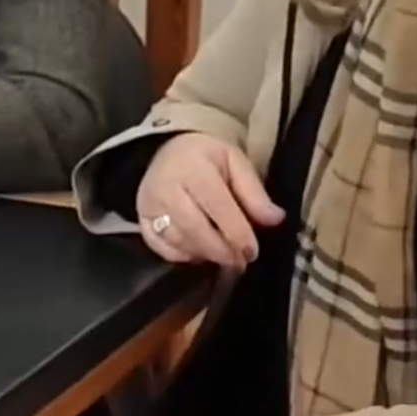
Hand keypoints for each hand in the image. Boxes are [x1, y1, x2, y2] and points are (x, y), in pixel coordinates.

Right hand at [134, 132, 284, 267]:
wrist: (167, 153)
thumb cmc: (205, 158)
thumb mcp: (235, 163)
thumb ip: (254, 192)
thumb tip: (275, 219)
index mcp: (193, 168)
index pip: (218, 207)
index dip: (237, 233)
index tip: (252, 251)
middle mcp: (166, 187)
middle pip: (195, 229)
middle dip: (222, 251)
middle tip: (240, 262)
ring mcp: (149, 206)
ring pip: (179, 242)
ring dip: (205, 255)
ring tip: (224, 255)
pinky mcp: (142, 221)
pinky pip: (162, 249)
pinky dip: (183, 256)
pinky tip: (200, 252)